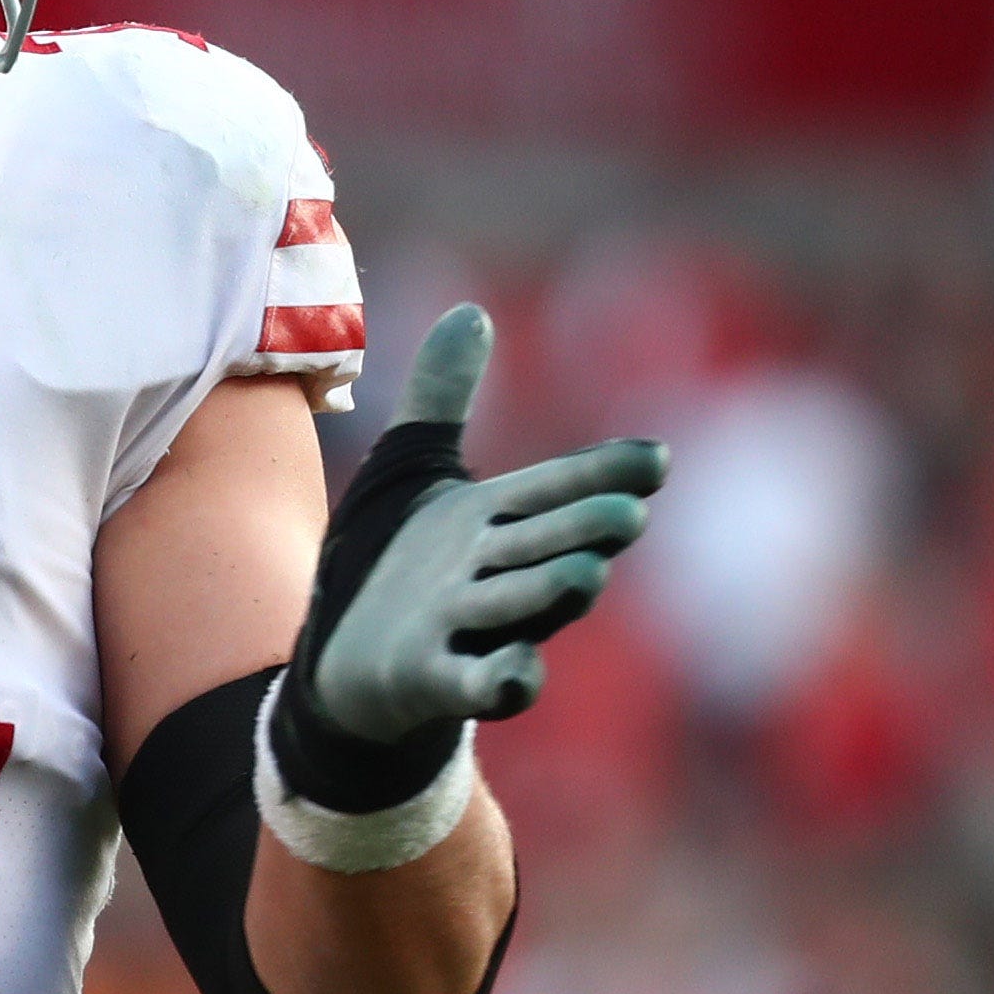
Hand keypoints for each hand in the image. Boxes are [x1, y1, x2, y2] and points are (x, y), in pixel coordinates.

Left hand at [307, 304, 668, 738]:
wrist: (340, 666)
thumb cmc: (390, 564)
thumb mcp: (410, 470)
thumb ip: (442, 393)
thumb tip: (472, 310)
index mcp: (495, 518)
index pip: (559, 487)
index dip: (604, 475)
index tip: (654, 460)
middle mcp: (494, 572)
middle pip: (551, 545)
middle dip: (586, 531)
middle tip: (627, 516)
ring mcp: (467, 629)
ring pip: (522, 607)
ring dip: (553, 592)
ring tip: (585, 575)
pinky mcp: (430, 681)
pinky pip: (474, 684)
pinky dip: (500, 682)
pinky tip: (520, 676)